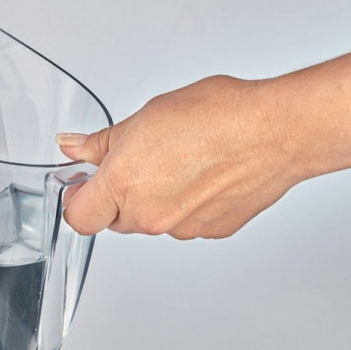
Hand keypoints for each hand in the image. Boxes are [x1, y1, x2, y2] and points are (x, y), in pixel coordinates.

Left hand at [58, 75, 301, 239]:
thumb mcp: (145, 118)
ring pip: (151, 221)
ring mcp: (180, 229)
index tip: (84, 186)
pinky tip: (205, 176)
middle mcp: (149, 215)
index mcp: (124, 185)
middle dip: (121, 195)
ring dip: (157, 200)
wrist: (277, 131)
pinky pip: (184, 223)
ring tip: (182, 163)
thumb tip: (73, 147)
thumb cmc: (219, 116)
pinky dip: (188, 205)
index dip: (78, 199)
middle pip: (115, 219)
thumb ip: (102, 143)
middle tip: (144, 161)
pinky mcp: (209, 232)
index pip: (78, 216)